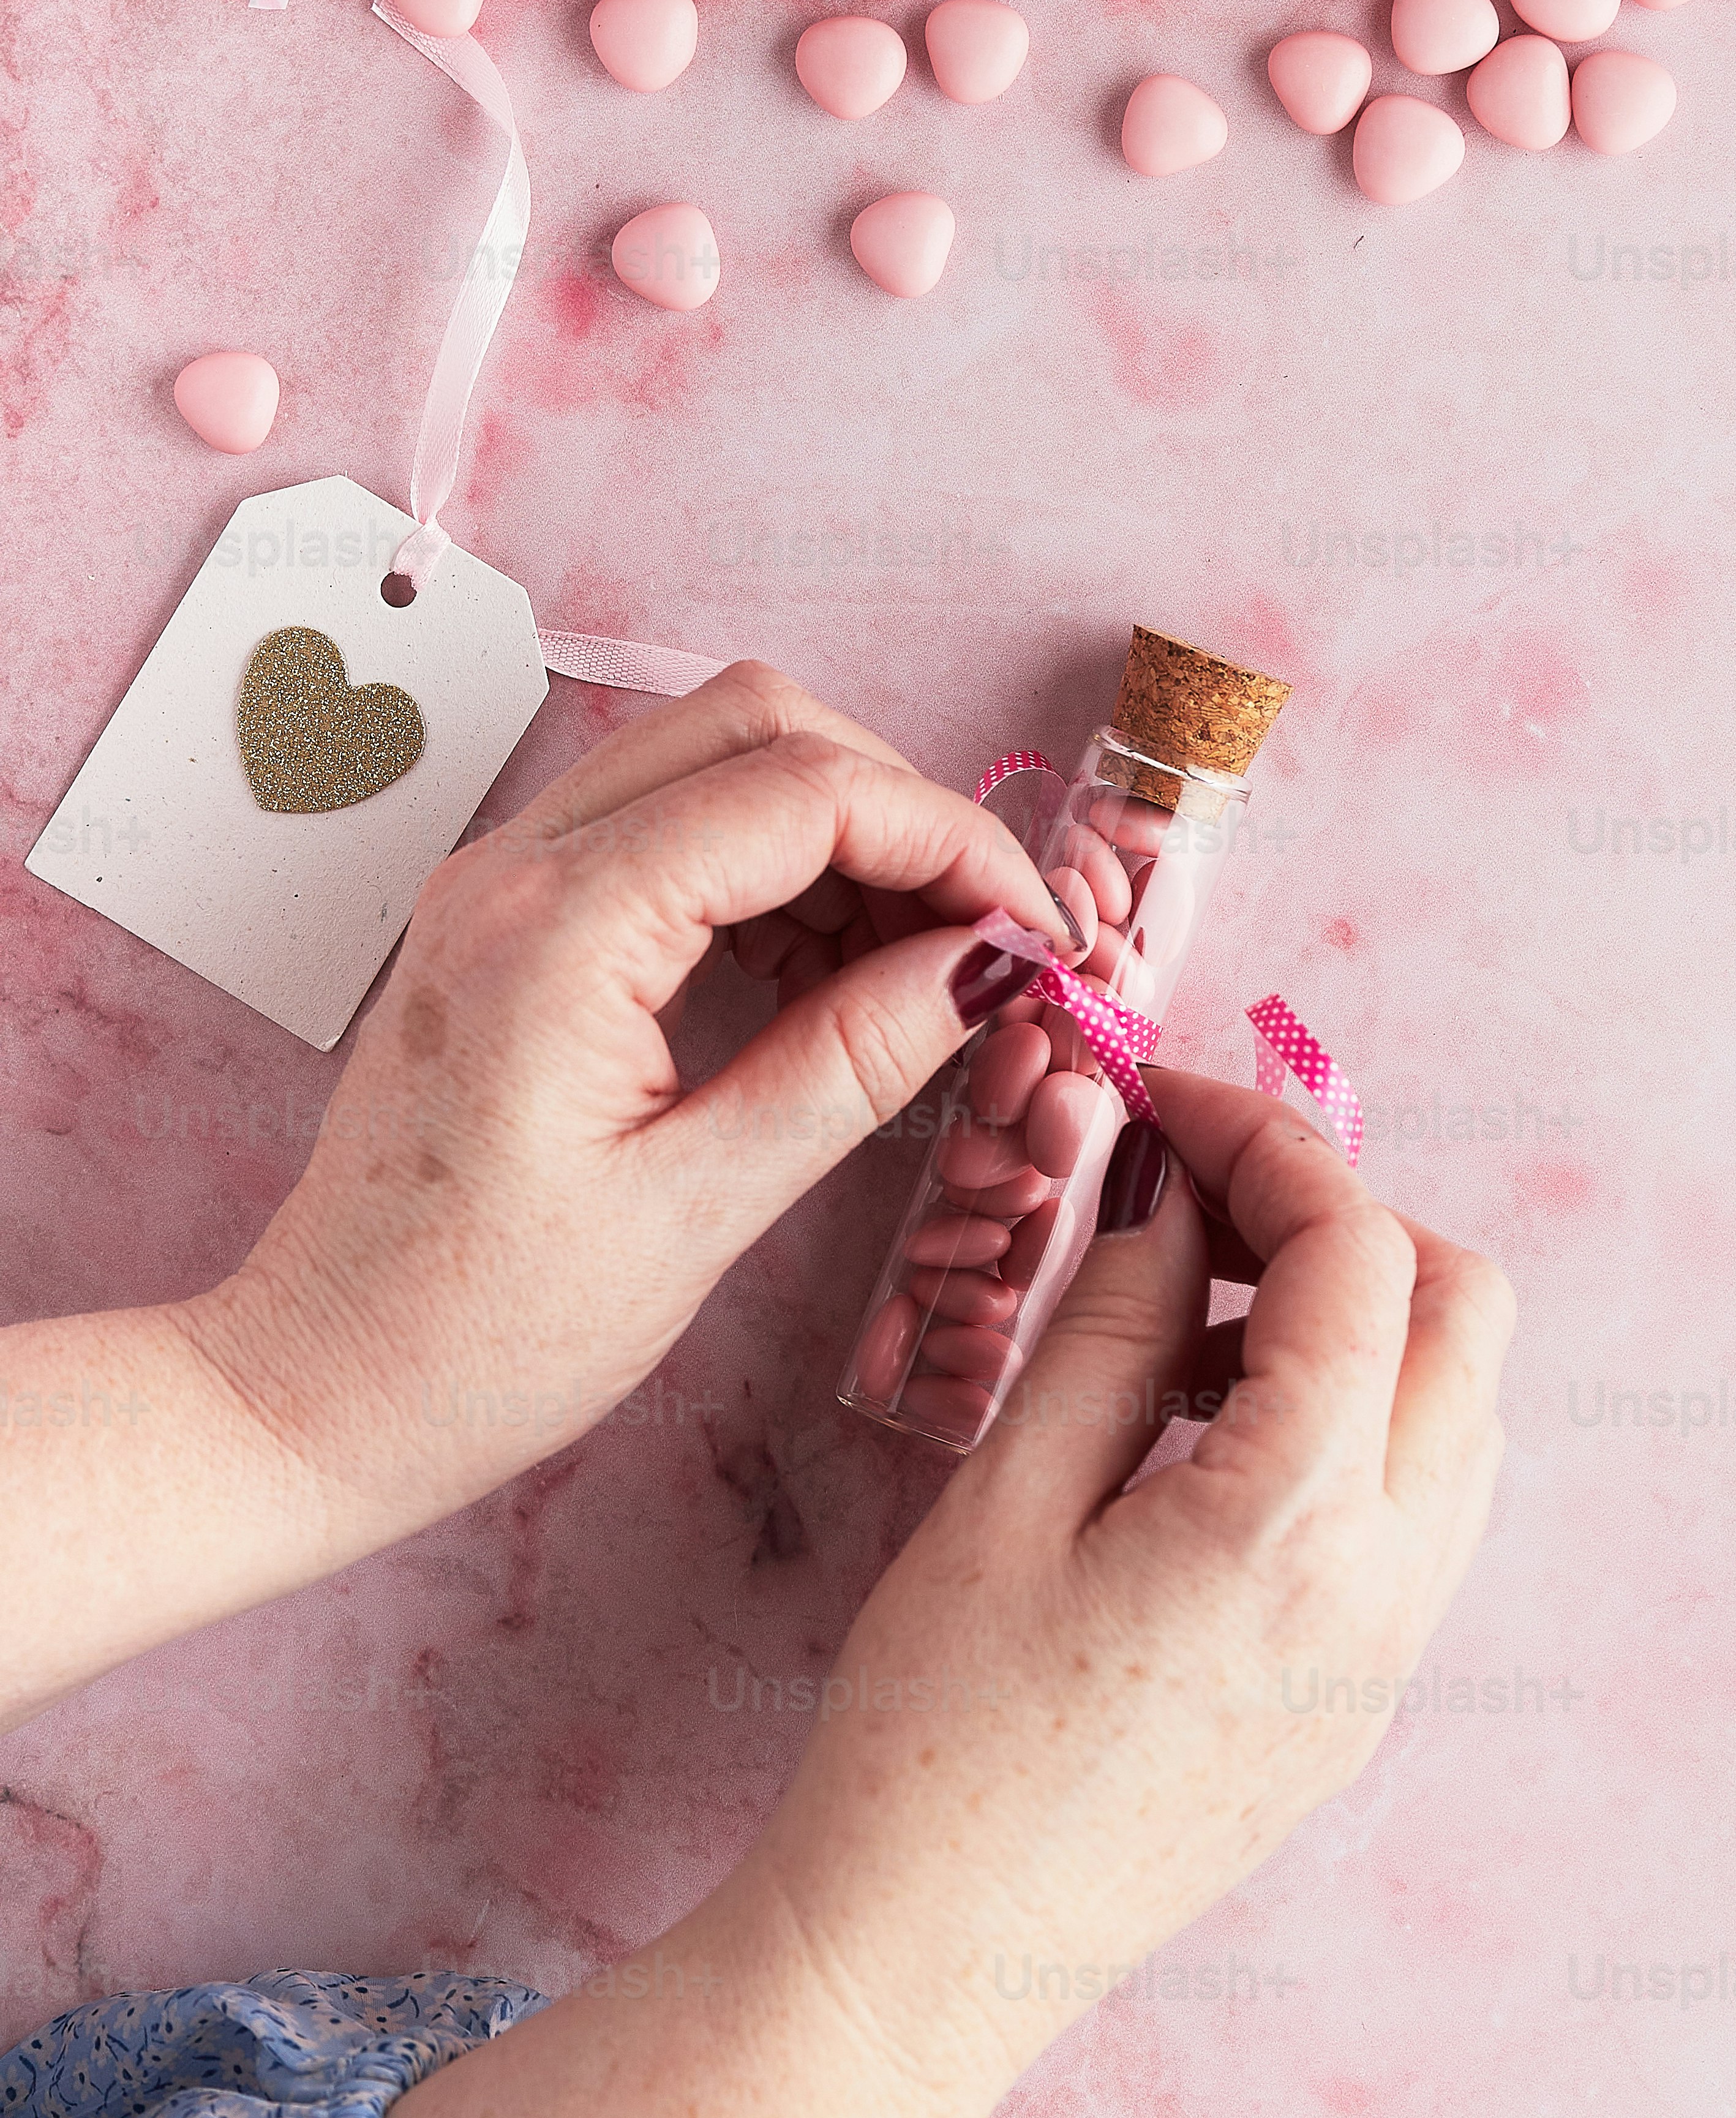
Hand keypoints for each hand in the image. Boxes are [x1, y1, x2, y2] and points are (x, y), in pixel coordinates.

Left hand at [198, 661, 1071, 1549]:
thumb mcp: (698, 1209)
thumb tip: (994, 961)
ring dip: (841, 832)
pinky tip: (832, 976)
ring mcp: (502, 882)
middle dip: (901, 807)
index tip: (1040, 929)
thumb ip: (853, 1060)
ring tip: (922, 970)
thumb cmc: (478, 1335)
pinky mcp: (509, 920)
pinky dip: (773, 868)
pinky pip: (668, 826)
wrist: (312, 1392)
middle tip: (991, 932)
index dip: (952, 841)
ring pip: (715, 757)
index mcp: (557, 930)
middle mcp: (515, 867)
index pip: (804, 793)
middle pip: (758, 725)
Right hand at [763, 1066, 1519, 2033]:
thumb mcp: (1007, 1499)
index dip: (1270, 1144)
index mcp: (1297, 1525)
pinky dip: (1349, 1423)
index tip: (1173, 1102)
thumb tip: (1177, 1201)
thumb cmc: (930, 1741)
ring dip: (1357, 1323)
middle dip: (1349, 1220)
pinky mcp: (1359, 1702)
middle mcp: (1386, 1591)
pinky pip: (1417, 1508)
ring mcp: (1390, 1657)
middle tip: (1201, 1201)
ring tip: (1186, 1322)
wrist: (926, 1967)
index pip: (1357, 1256)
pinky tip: (1204, 1434)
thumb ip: (1118, 1327)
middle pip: (1464, 1316)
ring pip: (1459, 1413)